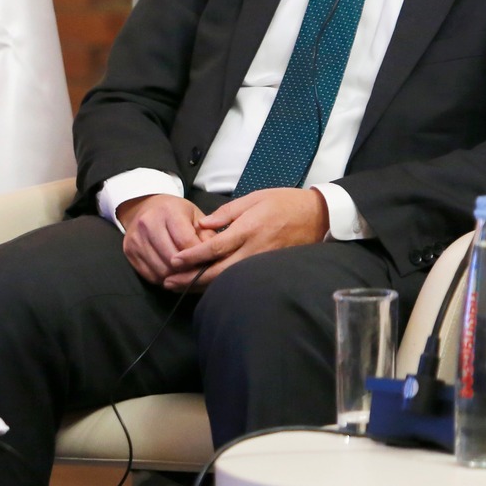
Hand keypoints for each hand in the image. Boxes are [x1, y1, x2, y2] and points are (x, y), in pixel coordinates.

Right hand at [116, 194, 205, 287]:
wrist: (145, 207)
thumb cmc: (175, 213)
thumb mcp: (194, 216)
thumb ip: (207, 234)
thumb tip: (217, 256)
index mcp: (168, 211)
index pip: (185, 241)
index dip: (199, 256)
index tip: (208, 262)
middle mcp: (147, 223)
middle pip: (172, 259)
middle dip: (188, 269)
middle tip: (199, 273)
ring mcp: (135, 238)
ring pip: (161, 270)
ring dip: (176, 277)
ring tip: (187, 275)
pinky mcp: (129, 252)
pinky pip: (150, 276)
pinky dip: (164, 279)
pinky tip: (173, 275)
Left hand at [164, 188, 327, 290]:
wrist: (317, 217)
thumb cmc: (285, 203)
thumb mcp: (254, 198)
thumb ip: (227, 212)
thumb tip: (203, 224)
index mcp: (248, 229)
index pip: (214, 248)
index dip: (192, 256)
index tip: (174, 260)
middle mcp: (253, 250)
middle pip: (217, 271)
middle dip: (190, 279)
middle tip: (168, 282)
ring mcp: (261, 262)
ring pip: (227, 279)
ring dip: (202, 286)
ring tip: (180, 287)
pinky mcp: (267, 268)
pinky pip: (240, 279)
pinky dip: (220, 284)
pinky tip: (206, 286)